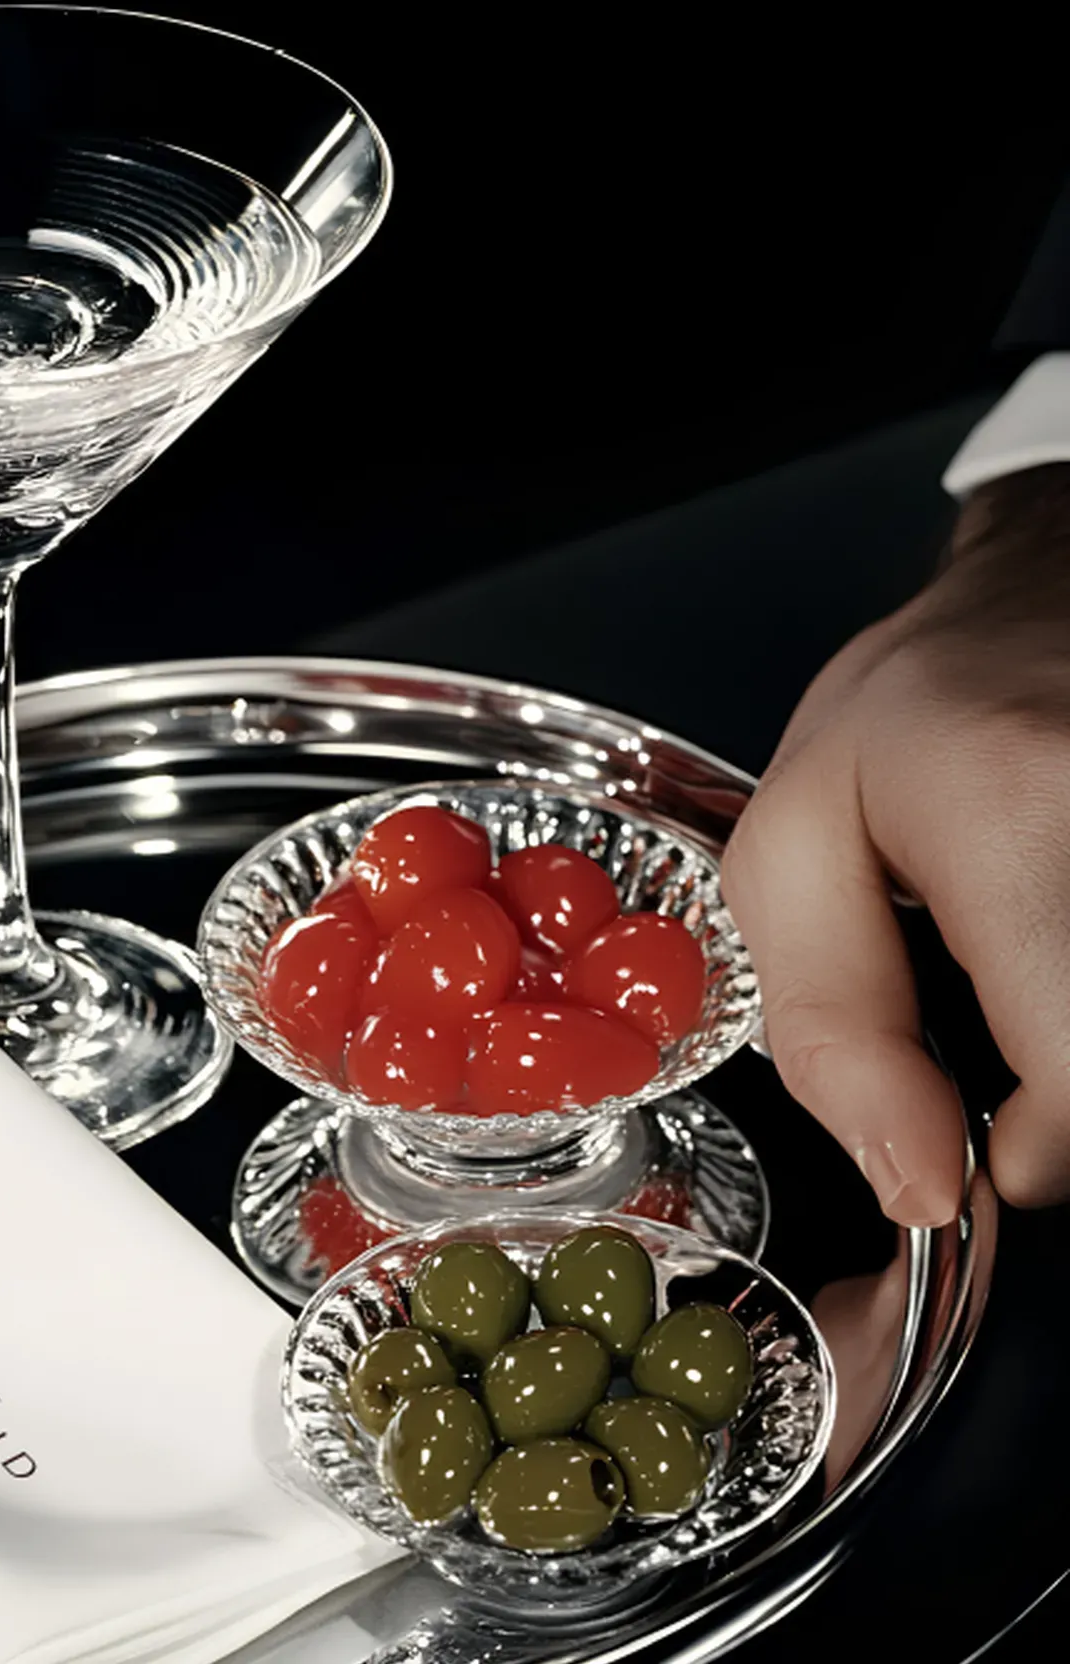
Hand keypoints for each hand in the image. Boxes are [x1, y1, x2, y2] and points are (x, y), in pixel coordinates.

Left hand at [721, 465, 1069, 1222]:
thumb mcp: (794, 852)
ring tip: (1038, 973)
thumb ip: (832, 1023)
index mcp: (1015, 809)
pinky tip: (1056, 956)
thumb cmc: (919, 717)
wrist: (1045, 607)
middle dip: (1066, 1100)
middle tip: (1016, 1033)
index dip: (1032, 1147)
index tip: (990, 1133)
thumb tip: (916, 1181)